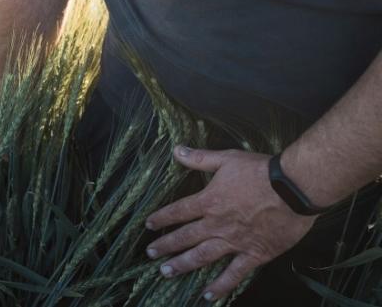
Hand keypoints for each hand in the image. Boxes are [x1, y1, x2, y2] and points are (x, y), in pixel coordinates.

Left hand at [144, 146, 316, 300]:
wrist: (294, 188)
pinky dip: (221, 286)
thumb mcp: (227, 159)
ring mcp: (235, 241)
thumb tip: (176, 150)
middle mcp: (217, 224)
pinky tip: (208, 296)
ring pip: (202, 257)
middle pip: (185, 237)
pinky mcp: (255, 254)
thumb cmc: (261, 171)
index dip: (162, 218)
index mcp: (209, 202)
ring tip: (166, 273)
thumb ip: (200, 158)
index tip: (149, 225)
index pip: (178, 212)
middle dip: (166, 246)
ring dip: (182, 265)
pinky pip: (234, 274)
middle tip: (150, 254)